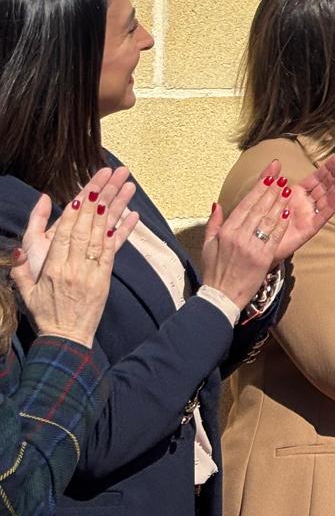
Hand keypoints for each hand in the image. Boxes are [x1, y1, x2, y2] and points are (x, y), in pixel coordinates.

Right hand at [13, 173, 139, 346]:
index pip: (64, 234)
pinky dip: (125, 231)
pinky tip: (133, 214)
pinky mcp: (105, 279)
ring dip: (115, 208)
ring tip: (125, 186)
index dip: (74, 212)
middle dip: (98, 199)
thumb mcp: (24, 290)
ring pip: (104, 234)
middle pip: (87, 227)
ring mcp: (91, 272)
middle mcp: (73, 267)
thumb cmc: (43, 312)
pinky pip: (115, 250)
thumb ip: (20, 265)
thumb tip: (20, 245)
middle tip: (107, 176)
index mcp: (52, 268)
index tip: (84, 192)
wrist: (65, 338)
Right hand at [202, 177, 294, 307]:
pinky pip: (274, 237)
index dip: (258, 189)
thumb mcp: (208, 245)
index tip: (268, 177)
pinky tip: (288, 213)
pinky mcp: (262, 258)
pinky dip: (281, 224)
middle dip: (271, 191)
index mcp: (226, 231)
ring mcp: (250, 247)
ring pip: (268, 220)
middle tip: (282, 177)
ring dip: (279, 204)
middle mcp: (238, 236)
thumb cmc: (215, 271)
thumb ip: (214, 223)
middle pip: (258, 208)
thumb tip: (217, 204)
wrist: (221, 297)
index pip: (245, 204)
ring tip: (288, 190)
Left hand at [246, 157, 334, 263]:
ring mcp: (309, 215)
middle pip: (325, 186)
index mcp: (297, 193)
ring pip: (327, 198)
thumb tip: (276, 161)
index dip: (328, 168)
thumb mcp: (263, 195)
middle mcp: (306, 203)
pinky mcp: (309, 228)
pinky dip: (332, 205)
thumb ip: (268, 178)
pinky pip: (323, 215)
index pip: (317, 178)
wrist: (255, 243)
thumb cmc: (260, 220)